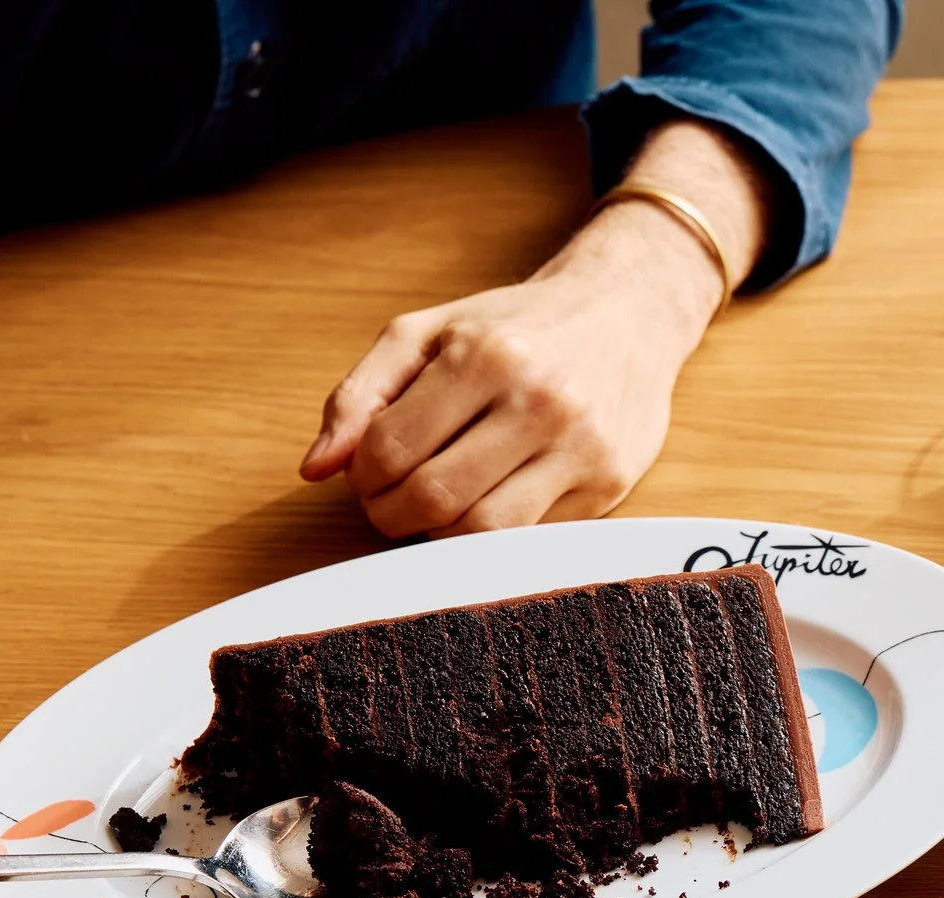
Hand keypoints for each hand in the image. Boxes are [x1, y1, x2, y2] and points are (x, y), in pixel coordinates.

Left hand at [297, 211, 713, 536]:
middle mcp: (540, 400)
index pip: (390, 449)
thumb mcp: (428, 333)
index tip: (370, 472)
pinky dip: (493, 536)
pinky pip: (530, 539)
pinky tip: (488, 504)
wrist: (628, 314)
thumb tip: (315, 467)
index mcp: (486, 356)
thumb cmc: (518, 326)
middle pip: (433, 498)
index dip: (363, 475)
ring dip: (440, 533)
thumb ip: (361, 394)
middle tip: (393, 501)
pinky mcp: (609, 484)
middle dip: (393, 512)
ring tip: (438, 506)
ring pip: (483, 533)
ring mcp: (580, 447)